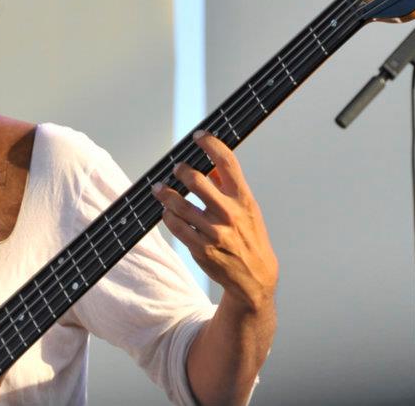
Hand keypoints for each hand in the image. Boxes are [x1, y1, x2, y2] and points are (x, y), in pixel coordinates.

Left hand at [152, 130, 277, 313]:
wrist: (255, 277)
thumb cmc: (249, 236)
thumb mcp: (247, 209)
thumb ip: (228, 187)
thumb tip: (209, 164)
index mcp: (244, 199)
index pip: (227, 163)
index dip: (211, 144)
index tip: (199, 136)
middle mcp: (230, 214)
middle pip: (197, 181)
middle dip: (182, 171)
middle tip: (176, 168)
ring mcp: (215, 233)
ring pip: (180, 205)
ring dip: (165, 193)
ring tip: (159, 188)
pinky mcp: (201, 249)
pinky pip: (176, 226)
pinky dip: (168, 216)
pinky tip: (167, 211)